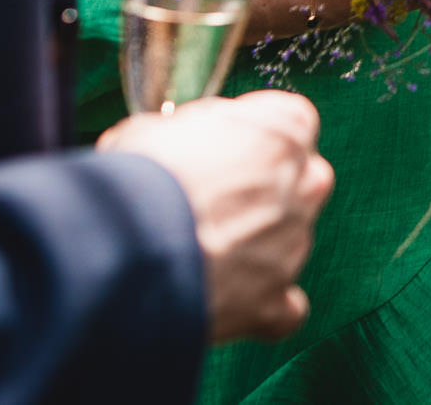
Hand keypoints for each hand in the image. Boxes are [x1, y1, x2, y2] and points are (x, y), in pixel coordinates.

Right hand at [99, 92, 334, 343]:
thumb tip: (180, 144)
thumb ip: (193, 133)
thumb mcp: (159, 127)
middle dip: (264, 189)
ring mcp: (293, 244)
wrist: (125, 244)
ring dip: (255, 245)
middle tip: (211, 199)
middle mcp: (305, 184)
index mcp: (286, 129)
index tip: (220, 147)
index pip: (290, 124)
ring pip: (288, 240)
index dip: (250, 136)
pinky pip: (283, 307)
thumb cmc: (143, 176)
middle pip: (300, 181)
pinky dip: (260, 304)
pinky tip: (229, 299)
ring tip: (198, 250)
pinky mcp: (273, 299)